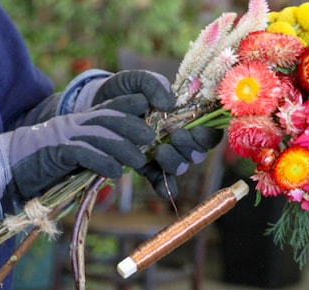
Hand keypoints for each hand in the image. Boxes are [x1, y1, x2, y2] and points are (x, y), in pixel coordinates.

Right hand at [5, 98, 155, 198]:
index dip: (130, 105)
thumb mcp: (73, 156)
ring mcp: (65, 136)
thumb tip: (121, 162)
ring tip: (139, 161)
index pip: (109, 107)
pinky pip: (84, 154)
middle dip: (134, 127)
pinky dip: (103, 163)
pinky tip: (114, 172)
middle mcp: (74, 123)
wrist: (8, 167)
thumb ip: (94, 152)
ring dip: (124, 149)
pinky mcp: (56, 152)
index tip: (150, 109)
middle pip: (110, 119)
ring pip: (102, 136)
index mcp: (79, 121)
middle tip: (151, 138)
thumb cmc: (42, 166)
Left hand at [85, 70, 224, 197]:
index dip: (208, 134)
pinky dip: (164, 187)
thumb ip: (155, 84)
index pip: (209, 131)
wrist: (99, 103)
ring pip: (181, 166)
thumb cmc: (127, 90)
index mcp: (186, 117)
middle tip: (176, 137)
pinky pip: (161, 181)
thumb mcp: (139, 79)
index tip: (195, 129)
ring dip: (175, 163)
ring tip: (160, 152)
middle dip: (191, 148)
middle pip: (198, 153)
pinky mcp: (147, 166)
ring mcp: (164, 154)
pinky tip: (163, 190)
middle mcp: (180, 138)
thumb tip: (170, 103)